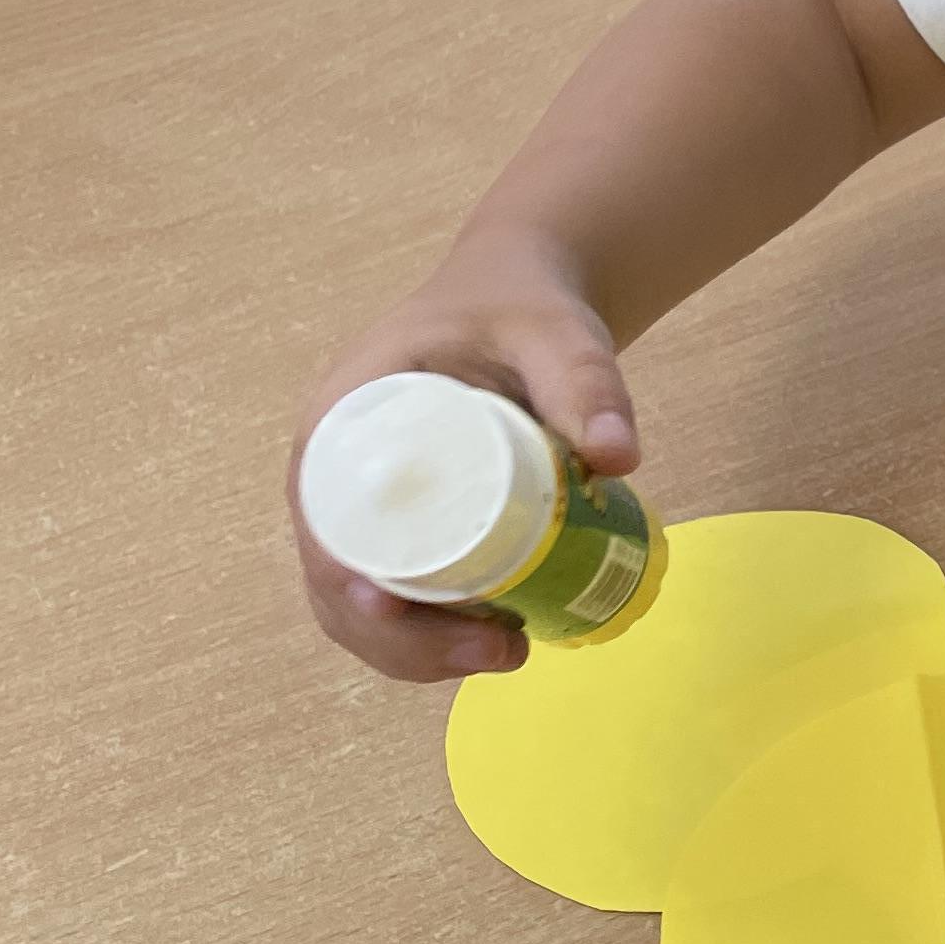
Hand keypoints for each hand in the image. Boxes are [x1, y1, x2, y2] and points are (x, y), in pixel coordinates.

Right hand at [289, 225, 637, 686]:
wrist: (521, 292)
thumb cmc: (520, 305)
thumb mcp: (555, 335)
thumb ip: (587, 382)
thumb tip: (620, 458)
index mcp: (338, 423)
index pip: (324, 528)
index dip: (350, 586)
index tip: (400, 615)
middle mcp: (333, 472)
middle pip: (339, 584)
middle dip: (403, 641)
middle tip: (500, 648)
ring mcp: (364, 503)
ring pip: (365, 604)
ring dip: (420, 650)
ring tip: (511, 649)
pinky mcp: (399, 522)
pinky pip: (395, 594)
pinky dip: (430, 633)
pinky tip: (495, 639)